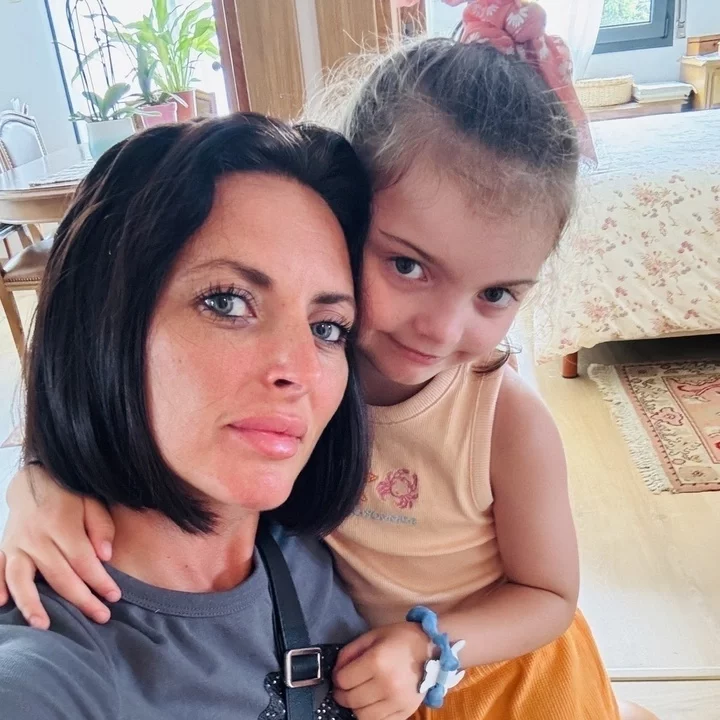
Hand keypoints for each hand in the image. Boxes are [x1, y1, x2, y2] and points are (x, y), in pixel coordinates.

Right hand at [0, 465, 119, 628]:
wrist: (35, 481)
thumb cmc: (69, 495)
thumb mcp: (92, 502)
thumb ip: (101, 527)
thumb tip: (105, 556)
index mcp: (61, 524)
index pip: (83, 560)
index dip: (99, 580)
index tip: (115, 596)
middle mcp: (36, 537)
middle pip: (59, 575)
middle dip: (81, 599)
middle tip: (101, 617)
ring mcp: (16, 544)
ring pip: (21, 579)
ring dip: (31, 604)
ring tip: (43, 626)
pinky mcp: (4, 549)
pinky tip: (2, 605)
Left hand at [333, 622, 430, 719]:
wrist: (432, 649)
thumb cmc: (401, 638)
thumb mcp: (373, 635)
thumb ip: (350, 651)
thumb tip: (336, 671)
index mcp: (377, 661)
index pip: (343, 680)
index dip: (337, 677)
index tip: (340, 674)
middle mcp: (386, 685)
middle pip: (350, 699)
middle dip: (342, 694)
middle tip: (344, 687)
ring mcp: (397, 702)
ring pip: (362, 716)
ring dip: (355, 707)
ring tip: (358, 696)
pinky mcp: (405, 712)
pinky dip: (371, 715)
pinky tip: (372, 703)